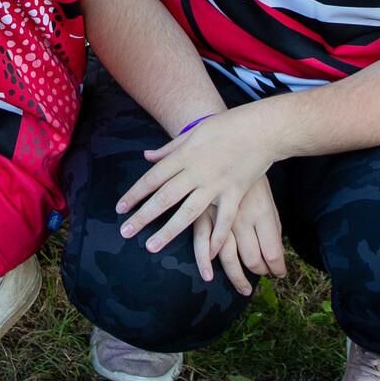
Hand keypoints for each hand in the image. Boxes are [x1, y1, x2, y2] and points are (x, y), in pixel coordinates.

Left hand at [115, 106, 280, 284]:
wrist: (260, 129)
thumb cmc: (224, 127)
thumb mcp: (193, 133)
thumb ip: (169, 149)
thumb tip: (146, 156)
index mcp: (184, 156)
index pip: (153, 178)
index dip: (135, 194)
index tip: (120, 209)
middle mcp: (197, 172)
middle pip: (165, 197)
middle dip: (143, 216)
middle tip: (125, 232)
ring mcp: (216, 184)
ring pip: (188, 212)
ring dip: (168, 231)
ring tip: (151, 246)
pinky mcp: (235, 193)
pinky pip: (224, 220)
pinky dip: (216, 237)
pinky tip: (206, 253)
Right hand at [203, 173, 285, 296]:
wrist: (227, 141)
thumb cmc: (251, 172)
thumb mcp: (267, 196)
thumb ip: (272, 224)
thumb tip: (277, 254)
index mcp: (263, 211)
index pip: (273, 251)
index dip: (276, 267)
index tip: (279, 273)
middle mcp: (242, 217)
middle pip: (251, 258)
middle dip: (258, 272)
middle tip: (260, 280)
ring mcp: (221, 216)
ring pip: (228, 256)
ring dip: (235, 276)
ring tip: (243, 289)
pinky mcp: (202, 211)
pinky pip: (202, 241)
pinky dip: (206, 260)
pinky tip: (209, 274)